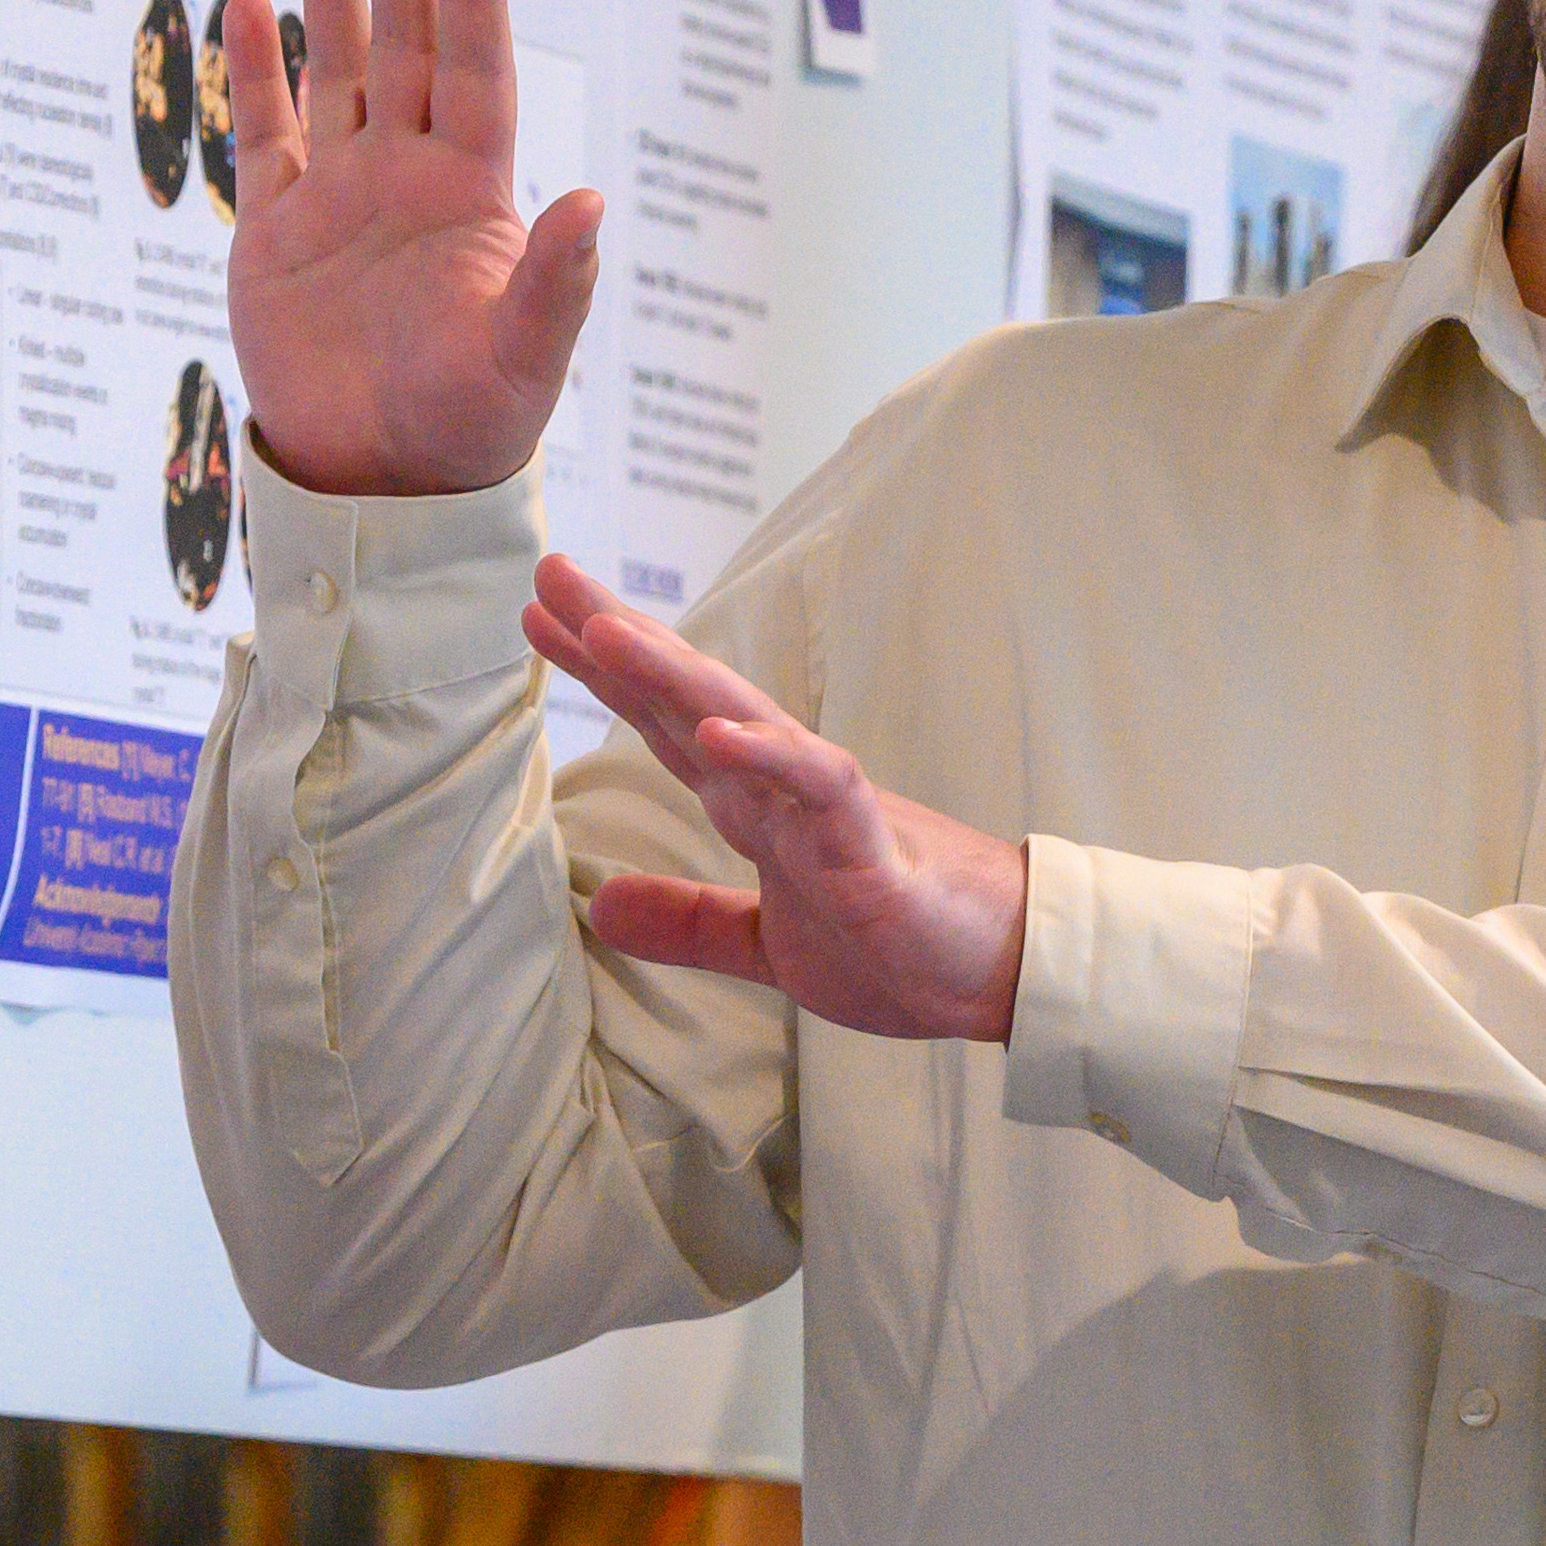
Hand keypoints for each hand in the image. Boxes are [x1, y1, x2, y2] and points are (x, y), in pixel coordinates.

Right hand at [220, 0, 607, 496]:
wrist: (377, 487)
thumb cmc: (469, 430)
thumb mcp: (523, 363)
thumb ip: (555, 285)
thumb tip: (592, 202)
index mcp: (477, 196)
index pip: (477, 72)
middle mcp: (412, 176)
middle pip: (407, 45)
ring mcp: (342, 195)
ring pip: (337, 68)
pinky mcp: (276, 228)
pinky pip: (264, 132)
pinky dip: (254, 70)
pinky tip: (245, 1)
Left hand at [529, 557, 1026, 1043]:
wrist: (1005, 976)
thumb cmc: (902, 944)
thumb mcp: (768, 946)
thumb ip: (691, 921)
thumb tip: (601, 910)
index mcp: (757, 806)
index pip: (666, 722)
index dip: (603, 671)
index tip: (540, 615)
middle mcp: (783, 788)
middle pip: (689, 698)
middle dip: (619, 637)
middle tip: (552, 570)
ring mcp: (827, 809)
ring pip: (744, 722)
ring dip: (676, 676)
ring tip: (607, 632)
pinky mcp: (872, 846)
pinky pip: (819, 788)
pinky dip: (769, 758)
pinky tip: (714, 735)